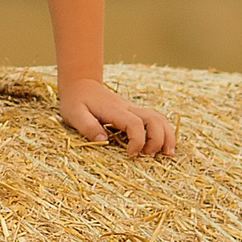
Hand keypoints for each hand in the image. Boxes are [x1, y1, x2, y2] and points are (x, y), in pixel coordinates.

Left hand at [58, 78, 176, 157]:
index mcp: (114, 110)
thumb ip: (87, 127)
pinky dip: (164, 133)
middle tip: (150, 156)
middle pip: (155, 119)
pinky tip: (163, 146)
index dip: (137, 141)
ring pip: (159, 118)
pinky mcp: (135, 113)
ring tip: (167, 154)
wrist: (81, 85)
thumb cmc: (76, 101)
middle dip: (158, 140)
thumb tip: (104, 140)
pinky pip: (155, 120)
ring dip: (167, 136)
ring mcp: (133, 109)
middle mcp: (128, 108)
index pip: (135, 124)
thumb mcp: (74, 114)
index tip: (131, 154)